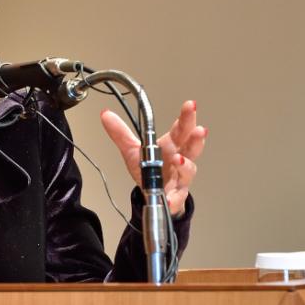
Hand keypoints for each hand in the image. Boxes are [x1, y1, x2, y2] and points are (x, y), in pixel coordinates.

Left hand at [100, 100, 206, 216]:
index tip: (190, 105)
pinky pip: (177, 198)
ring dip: (186, 165)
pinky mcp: (176, 196)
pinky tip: (171, 199)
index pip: (181, 129)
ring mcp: (180, 178)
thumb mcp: (132, 150)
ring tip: (178, 159)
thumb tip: (106, 114)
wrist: (153, 195)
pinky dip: (175, 199)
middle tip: (199, 129)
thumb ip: (121, 133)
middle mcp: (179, 160)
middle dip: (196, 137)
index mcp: (170, 146)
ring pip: (189, 170)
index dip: (186, 117)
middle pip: (191, 147)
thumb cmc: (149, 170)